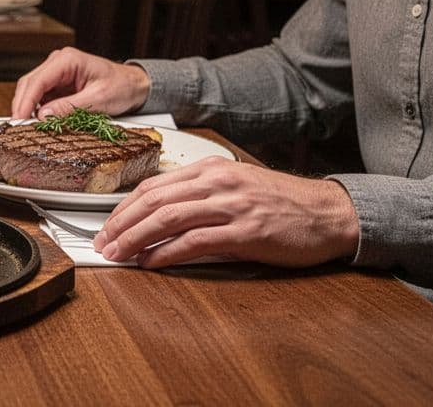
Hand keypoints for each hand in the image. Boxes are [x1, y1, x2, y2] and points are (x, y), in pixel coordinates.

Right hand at [11, 47, 151, 119]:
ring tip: (28, 127)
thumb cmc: (122, 86)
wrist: (134, 85)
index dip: (25, 101)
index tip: (19, 119)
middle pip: (29, 84)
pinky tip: (38, 122)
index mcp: (68, 60)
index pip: (38, 80)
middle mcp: (58, 62)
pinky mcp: (57, 84)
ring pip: (32, 90)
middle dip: (22, 106)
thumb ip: (70, 107)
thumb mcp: (98, 99)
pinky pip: (41, 97)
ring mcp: (56, 73)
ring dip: (29, 108)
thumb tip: (44, 115)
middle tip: (19, 128)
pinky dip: (37, 110)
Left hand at [92, 156, 359, 267]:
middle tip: (102, 243)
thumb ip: (200, 195)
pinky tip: (150, 263)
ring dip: (136, 238)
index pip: (154, 186)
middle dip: (121, 223)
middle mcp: (217, 182)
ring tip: (117, 254)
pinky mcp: (246, 232)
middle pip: (153, 200)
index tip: (107, 224)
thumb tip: (160, 216)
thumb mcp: (237, 186)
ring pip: (168, 219)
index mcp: (211, 169)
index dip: (124, 206)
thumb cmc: (284, 203)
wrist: (330, 212)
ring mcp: (232, 206)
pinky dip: (167, 254)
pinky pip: (195, 242)